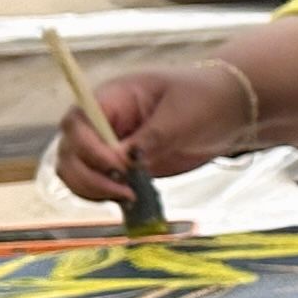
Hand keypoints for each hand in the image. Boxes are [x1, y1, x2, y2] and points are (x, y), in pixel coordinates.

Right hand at [53, 65, 253, 203]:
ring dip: (93, 190)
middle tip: (125, 190)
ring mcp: (109, 146)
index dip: (87, 148)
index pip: (76, 123)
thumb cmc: (204, 98)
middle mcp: (103, 123)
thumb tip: (124, 161)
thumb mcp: (181, 114)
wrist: (228, 110)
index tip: (118, 166)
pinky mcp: (122, 167)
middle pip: (69, 151)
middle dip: (88, 175)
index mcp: (111, 99)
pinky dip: (104, 196)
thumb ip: (152, 137)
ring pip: (76, 172)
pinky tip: (131, 200)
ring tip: (130, 196)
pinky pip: (97, 184)